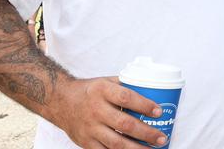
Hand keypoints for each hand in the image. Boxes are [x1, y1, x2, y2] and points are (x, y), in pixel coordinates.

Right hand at [50, 76, 167, 148]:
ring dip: (137, 148)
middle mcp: (96, 110)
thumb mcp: (106, 81)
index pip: (126, 98)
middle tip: (162, 138)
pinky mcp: (85, 142)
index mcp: (103, 91)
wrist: (61, 101)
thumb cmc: (90, 91)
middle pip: (124, 124)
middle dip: (146, 133)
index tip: (159, 112)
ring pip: (116, 143)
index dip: (144, 105)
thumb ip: (126, 85)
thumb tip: (152, 88)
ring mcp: (90, 128)